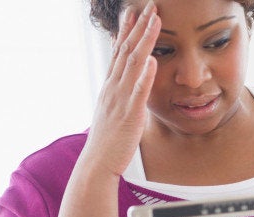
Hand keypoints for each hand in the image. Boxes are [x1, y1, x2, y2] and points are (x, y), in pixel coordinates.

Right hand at [82, 1, 159, 176]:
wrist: (98, 163)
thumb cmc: (110, 140)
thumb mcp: (116, 111)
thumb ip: (124, 95)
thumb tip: (133, 84)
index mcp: (112, 86)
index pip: (119, 52)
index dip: (127, 31)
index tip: (133, 11)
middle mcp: (114, 87)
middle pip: (126, 50)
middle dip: (138, 26)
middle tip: (148, 6)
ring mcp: (120, 99)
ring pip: (133, 64)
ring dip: (144, 40)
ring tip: (154, 20)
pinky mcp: (129, 113)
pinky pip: (138, 91)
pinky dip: (145, 74)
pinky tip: (152, 59)